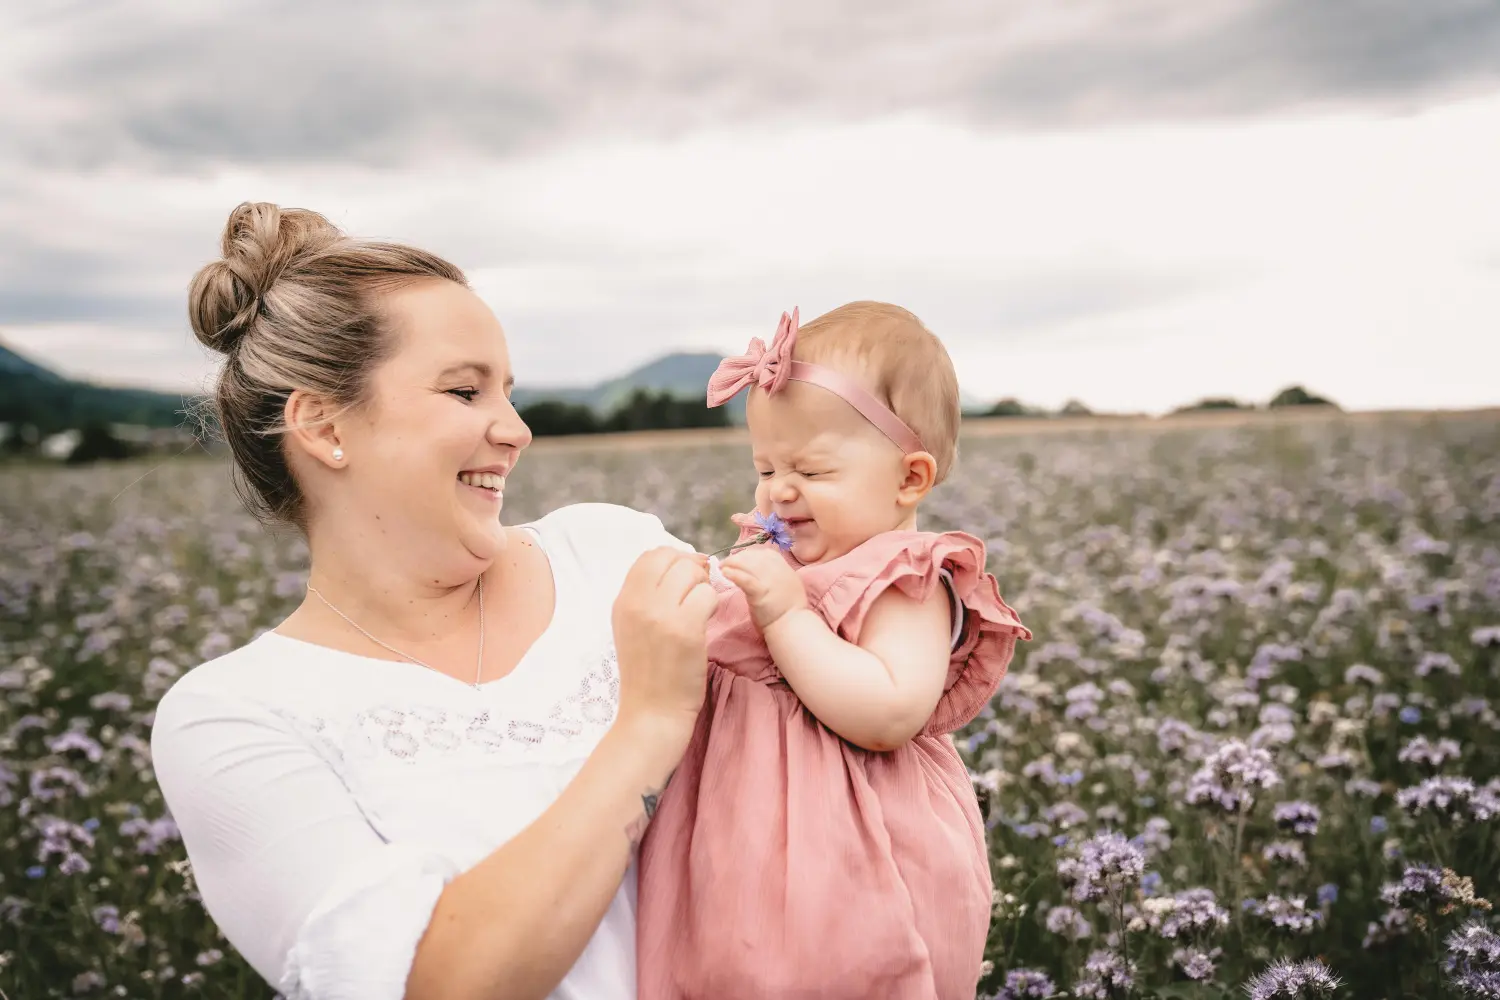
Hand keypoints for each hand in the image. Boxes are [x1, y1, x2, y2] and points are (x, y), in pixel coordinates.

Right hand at [611, 548, 715, 746]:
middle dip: (691, 570)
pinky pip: (708, 595)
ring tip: (700, 612)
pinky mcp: (685, 629)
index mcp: (623, 601)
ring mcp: (660, 615)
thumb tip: (682, 564)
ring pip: (693, 573)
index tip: (685, 578)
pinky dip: (713, 606)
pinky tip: (706, 624)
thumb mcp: (633, 627)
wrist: (651, 713)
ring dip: (703, 588)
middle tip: (697, 593)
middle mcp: (637, 603)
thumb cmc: (648, 673)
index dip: (673, 559)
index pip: (650, 556)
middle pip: (672, 558)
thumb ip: (648, 596)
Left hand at [719, 546, 806, 631]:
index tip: (741, 559)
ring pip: (747, 564)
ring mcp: (769, 580)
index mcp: (784, 567)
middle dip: (738, 558)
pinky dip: (734, 574)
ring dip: (731, 563)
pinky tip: (724, 572)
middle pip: (753, 556)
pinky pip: (745, 579)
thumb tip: (763, 570)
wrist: (792, 626)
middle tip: (726, 563)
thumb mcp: (789, 584)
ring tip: (721, 567)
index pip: (764, 553)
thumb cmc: (789, 610)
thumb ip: (778, 575)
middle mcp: (777, 570)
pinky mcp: (760, 592)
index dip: (750, 554)